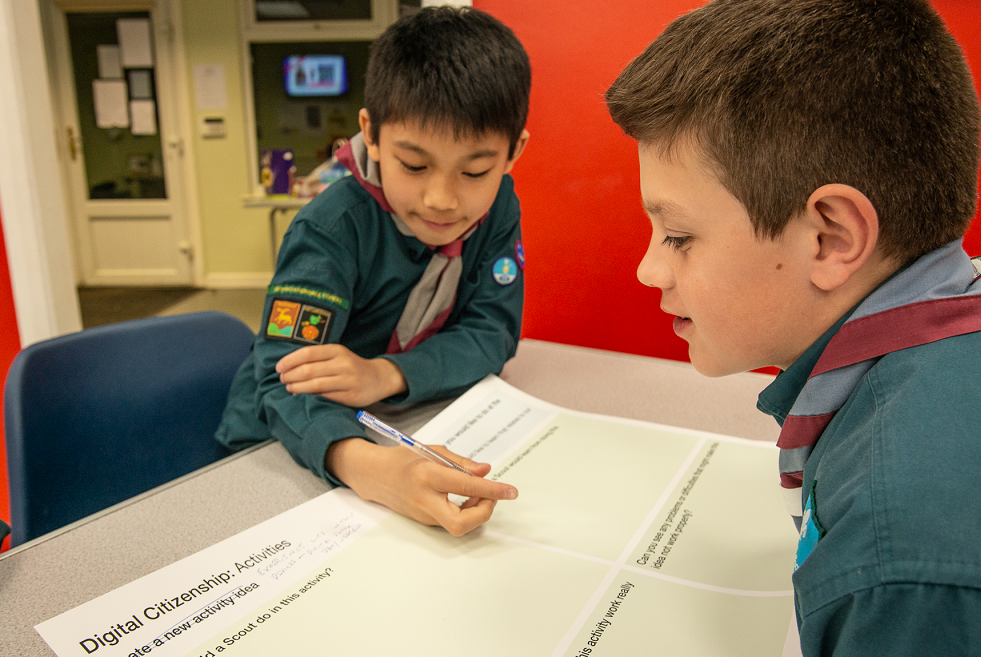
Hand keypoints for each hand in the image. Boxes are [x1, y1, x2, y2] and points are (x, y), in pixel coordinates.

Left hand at [276, 344, 406, 406]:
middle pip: (308, 370)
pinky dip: (310, 397)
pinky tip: (303, 396)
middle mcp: (343, 364)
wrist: (379, 378)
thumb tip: (289, 367)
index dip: (289, 361)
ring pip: (315, 385)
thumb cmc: (352, 366)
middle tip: (282, 380)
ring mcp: (347, 381)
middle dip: (290, 376)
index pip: (307, 353)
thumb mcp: (338, 355)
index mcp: (337, 350)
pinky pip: (325, 397)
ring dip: (297, 388)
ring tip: (289, 388)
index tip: (278, 368)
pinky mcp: (350, 396)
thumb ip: (318, 359)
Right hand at [326, 438, 518, 535]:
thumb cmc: (402, 459)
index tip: (510, 491)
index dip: (492, 490)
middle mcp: (424, 499)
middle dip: (483, 512)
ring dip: (476, 511)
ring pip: (458, 525)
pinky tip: (466, 497)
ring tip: (478, 492)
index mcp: (427, 475)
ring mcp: (423, 514)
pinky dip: (465, 512)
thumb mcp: (433, 451)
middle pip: (460, 522)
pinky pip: (452, 522)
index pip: (466, 485)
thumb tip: (486, 472)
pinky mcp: (425, 521)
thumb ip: (461, 463)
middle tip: (492, 496)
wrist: (374, 475)